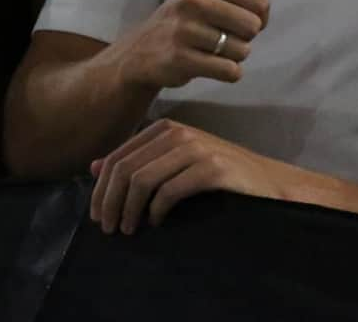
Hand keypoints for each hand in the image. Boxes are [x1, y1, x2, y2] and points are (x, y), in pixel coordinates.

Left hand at [89, 119, 291, 233]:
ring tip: (128, 229)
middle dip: (109, 203)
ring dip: (128, 211)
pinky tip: (157, 222)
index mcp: (167, 128)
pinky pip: (168, 192)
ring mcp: (197, 149)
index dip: (101, 190)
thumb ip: (138, 159)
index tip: (98, 216)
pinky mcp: (212, 169)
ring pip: (141, 180)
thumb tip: (93, 167)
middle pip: (125, 169)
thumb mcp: (174, 160)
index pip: (118, 157)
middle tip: (109, 229)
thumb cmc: (217, 173)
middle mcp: (180, 133)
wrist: (264, 181)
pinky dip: (156, 212)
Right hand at [111, 0, 269, 92]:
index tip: (241, 19)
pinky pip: (229, 70)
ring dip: (235, 56)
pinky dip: (229, 72)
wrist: (141, 51)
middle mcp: (194, 0)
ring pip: (243, 50)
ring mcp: (184, 30)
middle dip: (246, 37)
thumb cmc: (189, 17)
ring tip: (215, 51)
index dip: (259, 16)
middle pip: (253, 26)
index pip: (261, 1)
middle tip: (226, 37)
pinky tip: (213, 66)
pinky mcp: (180, 59)